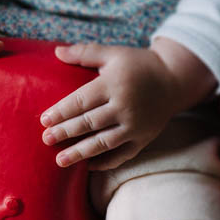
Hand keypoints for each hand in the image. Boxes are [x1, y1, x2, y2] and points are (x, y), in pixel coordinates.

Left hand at [40, 42, 210, 169]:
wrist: (175, 80)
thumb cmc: (138, 65)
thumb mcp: (114, 54)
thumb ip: (85, 52)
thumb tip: (57, 52)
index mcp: (115, 84)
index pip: (82, 100)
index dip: (62, 111)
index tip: (44, 120)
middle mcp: (126, 106)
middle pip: (90, 123)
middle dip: (66, 132)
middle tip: (46, 139)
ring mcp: (136, 126)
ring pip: (103, 143)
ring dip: (80, 153)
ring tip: (60, 160)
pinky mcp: (143, 139)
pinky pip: (122, 155)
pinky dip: (104, 163)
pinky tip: (87, 167)